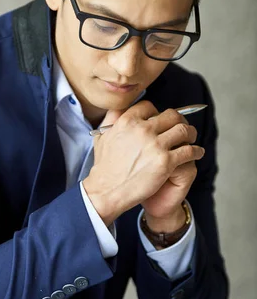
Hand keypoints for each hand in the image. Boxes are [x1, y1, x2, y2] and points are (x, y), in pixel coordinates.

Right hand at [83, 100, 203, 225]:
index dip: (157, 113)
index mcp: (127, 121)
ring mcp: (155, 145)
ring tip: (192, 138)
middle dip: (179, 120)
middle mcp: (143, 130)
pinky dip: (196, 151)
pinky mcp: (165, 162)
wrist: (107, 191)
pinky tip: (197, 153)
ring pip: (184, 130)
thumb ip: (112, 120)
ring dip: (191, 133)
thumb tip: (120, 111)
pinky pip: (189, 151)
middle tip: (182, 127)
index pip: (150, 107)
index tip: (161, 121)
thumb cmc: (104, 168)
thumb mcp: (102, 137)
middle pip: (171, 116)